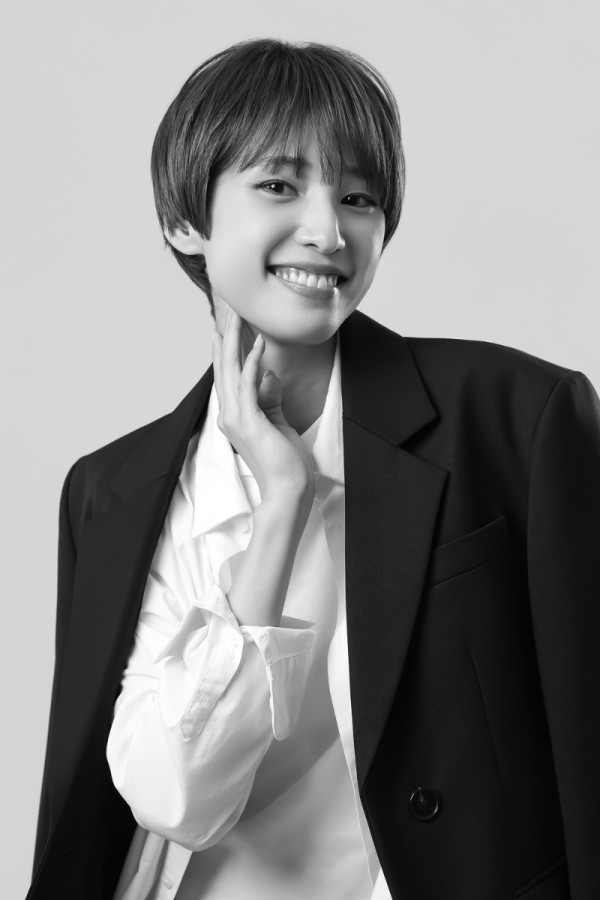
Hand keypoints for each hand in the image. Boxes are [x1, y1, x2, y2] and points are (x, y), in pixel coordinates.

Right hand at [211, 307, 314, 503]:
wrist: (288, 490)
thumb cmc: (286, 463)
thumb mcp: (278, 423)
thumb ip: (270, 399)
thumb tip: (268, 374)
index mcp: (233, 416)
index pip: (227, 377)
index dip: (225, 351)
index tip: (224, 328)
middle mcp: (229, 415)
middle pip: (224, 367)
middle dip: (227, 336)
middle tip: (229, 309)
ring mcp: (236, 418)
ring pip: (231, 370)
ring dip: (235, 341)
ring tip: (238, 316)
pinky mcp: (249, 421)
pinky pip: (248, 385)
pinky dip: (252, 362)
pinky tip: (259, 343)